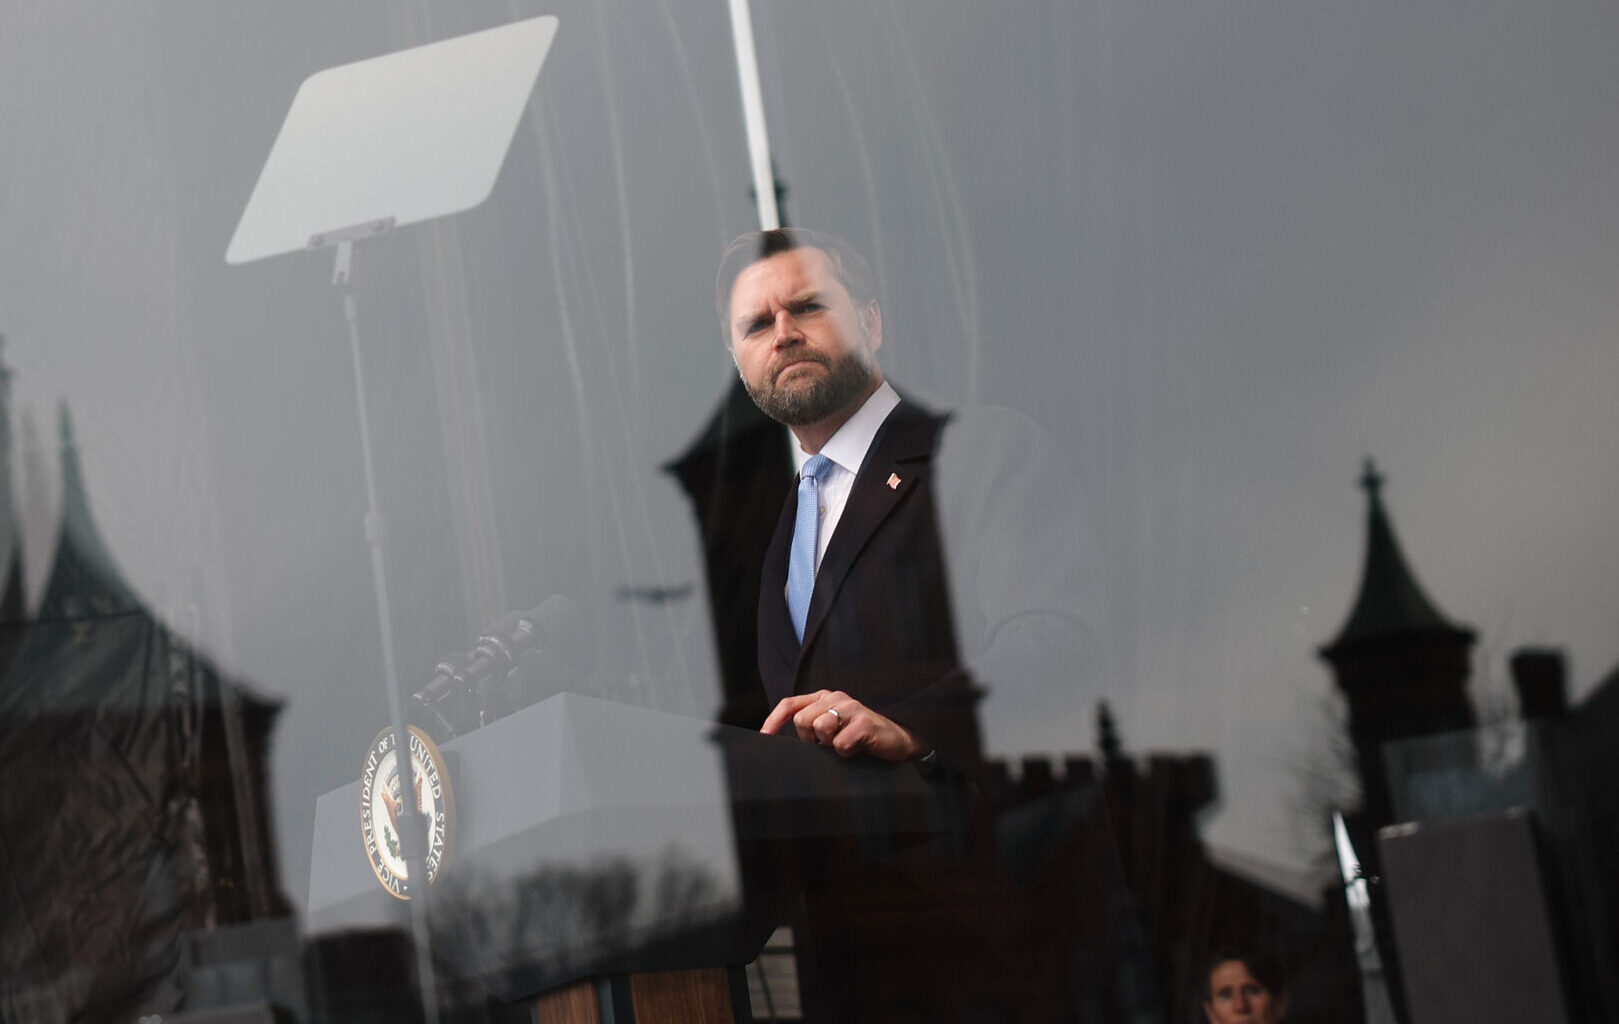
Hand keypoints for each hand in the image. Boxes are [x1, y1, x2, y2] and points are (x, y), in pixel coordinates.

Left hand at [760, 689, 927, 761]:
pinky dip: (847, 753)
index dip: (774, 721)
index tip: (764, 738)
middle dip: (811, 739)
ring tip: (846, 745)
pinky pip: (840, 744)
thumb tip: (778, 741)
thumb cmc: (861, 738)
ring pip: (820, 730)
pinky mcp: (864, 722)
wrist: (899, 742)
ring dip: (830, 746)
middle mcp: (837, 697)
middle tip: (829, 744)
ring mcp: (852, 707)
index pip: (790, 704)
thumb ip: (812, 729)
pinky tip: (859, 749)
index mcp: (825, 698)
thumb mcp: (832, 730)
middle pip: (802, 721)